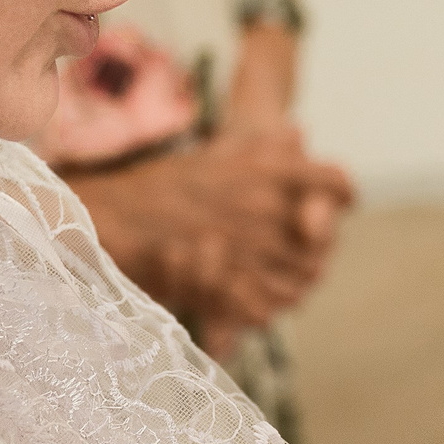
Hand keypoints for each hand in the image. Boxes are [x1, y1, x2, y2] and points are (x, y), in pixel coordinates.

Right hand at [68, 124, 354, 332]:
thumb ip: (263, 147)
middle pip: (323, 245)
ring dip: (289, 286)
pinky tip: (245, 302)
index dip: (338, 199)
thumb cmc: (162, 185)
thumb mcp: (217, 152)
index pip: (336, 185)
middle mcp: (264, 204)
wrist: (105, 215)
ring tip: (268, 284)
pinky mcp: (223, 282)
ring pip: (301, 280)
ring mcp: (245, 244)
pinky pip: (265, 308)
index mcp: (269, 168)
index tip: (322, 214)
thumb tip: (299, 133)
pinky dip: (259, 311)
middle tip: (292, 259)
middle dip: (311, 255)